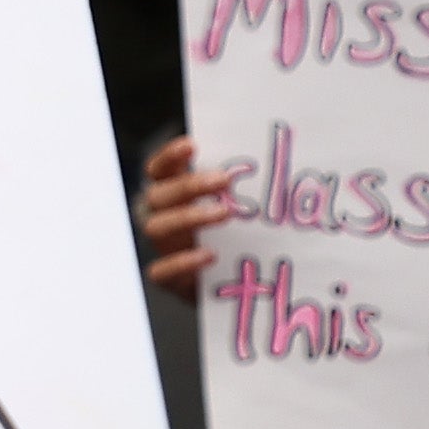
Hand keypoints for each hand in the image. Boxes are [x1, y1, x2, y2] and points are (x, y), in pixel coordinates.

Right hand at [137, 132, 237, 293]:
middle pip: (157, 195)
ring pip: (156, 228)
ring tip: (224, 214)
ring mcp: (161, 247)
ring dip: (188, 217)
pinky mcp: (168, 279)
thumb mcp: (232, 208)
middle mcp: (158, 216)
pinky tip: (210, 256)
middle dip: (188, 186)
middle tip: (223, 180)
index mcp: (170, 193)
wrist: (229, 283)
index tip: (192, 145)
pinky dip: (183, 262)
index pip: (159, 169)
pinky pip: (161, 271)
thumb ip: (237, 189)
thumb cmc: (232, 234)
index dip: (169, 156)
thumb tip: (273, 167)